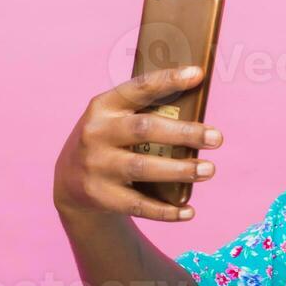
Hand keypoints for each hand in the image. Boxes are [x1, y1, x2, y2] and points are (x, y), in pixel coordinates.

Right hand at [52, 65, 222, 221]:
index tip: (198, 74)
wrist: (69, 181)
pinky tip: (189, 211)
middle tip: (217, 138)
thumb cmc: (110, 141)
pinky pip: (138, 205)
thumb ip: (147, 110)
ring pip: (143, 167)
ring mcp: (96, 166)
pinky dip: (166, 211)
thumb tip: (199, 99)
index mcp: (104, 106)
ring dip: (180, 170)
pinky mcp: (100, 196)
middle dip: (184, 133)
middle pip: (145, 129)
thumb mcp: (116, 118)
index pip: (138, 88)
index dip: (168, 80)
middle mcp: (96, 133)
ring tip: (208, 170)